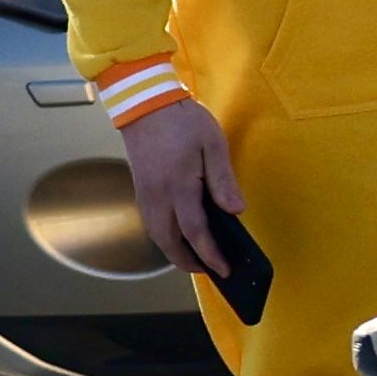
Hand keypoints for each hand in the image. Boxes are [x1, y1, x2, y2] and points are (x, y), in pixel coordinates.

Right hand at [117, 94, 255, 295]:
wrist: (144, 104)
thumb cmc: (183, 121)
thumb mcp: (213, 144)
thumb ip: (223, 180)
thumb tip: (236, 211)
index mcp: (178, 187)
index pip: (195, 233)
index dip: (211, 255)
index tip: (225, 270)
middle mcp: (157, 197)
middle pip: (169, 243)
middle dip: (189, 263)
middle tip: (212, 271)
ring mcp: (145, 194)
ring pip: (157, 236)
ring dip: (175, 252)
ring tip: (198, 259)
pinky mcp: (141, 189)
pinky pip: (152, 223)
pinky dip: (165, 238)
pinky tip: (180, 237)